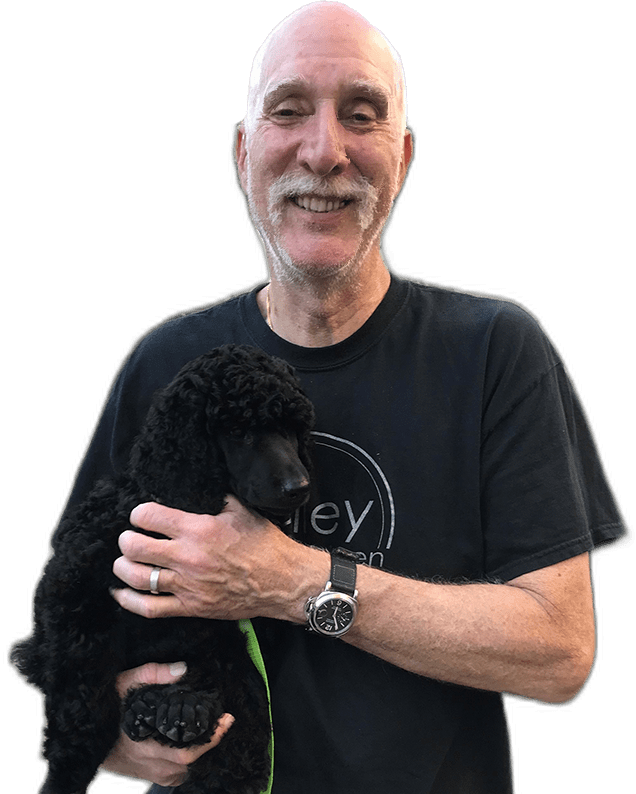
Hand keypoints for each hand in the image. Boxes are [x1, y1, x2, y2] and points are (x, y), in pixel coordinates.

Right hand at [99, 661, 233, 786]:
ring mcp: (155, 774)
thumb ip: (151, 674)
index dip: (210, 739)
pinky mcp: (156, 778)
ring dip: (199, 751)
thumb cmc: (110, 711)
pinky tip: (191, 742)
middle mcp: (152, 764)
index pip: (186, 751)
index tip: (227, 719)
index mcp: (146, 744)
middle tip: (222, 720)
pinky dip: (189, 759)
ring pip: (186, 769)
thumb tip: (182, 669)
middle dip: (209, 741)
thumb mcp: (124, 685)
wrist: (90, 742)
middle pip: (191, 760)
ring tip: (208, 729)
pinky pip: (179, 773)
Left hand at [111, 496, 317, 621]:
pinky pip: (150, 608)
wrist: (282, 581)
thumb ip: (214, 499)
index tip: (140, 515)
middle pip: (135, 547)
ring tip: (124, 561)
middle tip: (128, 537)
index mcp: (199, 529)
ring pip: (137, 577)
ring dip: (123, 567)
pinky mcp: (191, 607)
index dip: (138, 513)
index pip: (149, 517)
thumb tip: (197, 488)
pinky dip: (129, 600)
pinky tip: (122, 592)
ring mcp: (188, 585)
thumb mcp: (241, 510)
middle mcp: (188, 557)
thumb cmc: (265, 545)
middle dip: (126, 539)